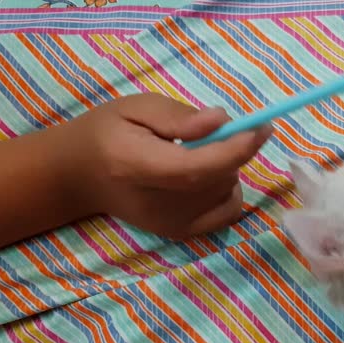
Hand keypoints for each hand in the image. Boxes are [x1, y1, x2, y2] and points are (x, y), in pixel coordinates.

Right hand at [61, 92, 273, 238]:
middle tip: (209, 132)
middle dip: (230, 149)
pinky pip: (229, 211)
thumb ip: (179, 116)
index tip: (263, 126)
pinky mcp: (182, 233)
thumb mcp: (136, 107)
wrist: (79, 177)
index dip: (237, 148)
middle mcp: (157, 204)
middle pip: (218, 178)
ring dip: (227, 168)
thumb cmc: (107, 133)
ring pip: (227, 191)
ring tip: (196, 155)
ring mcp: (171, 224)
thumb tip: (222, 121)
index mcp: (137, 166)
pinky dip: (229, 190)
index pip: (198, 167)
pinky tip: (209, 177)